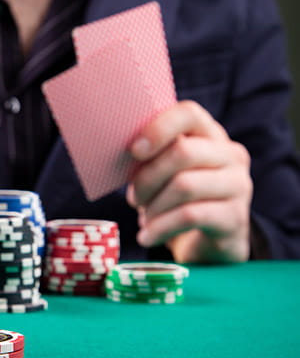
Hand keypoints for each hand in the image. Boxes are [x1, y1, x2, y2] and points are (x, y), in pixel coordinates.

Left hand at [126, 101, 252, 262]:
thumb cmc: (175, 200)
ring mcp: (238, 185)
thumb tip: (118, 149)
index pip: (188, 113)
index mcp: (209, 135)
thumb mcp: (161, 173)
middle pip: (184, 152)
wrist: (206, 244)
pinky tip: (147, 236)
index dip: (158, 128)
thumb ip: (148, 156)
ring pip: (185, 185)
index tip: (133, 150)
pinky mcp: (236, 217)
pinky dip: (160, 227)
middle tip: (133, 198)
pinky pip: (190, 216)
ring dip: (153, 205)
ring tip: (144, 219)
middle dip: (147, 177)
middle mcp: (230, 154)